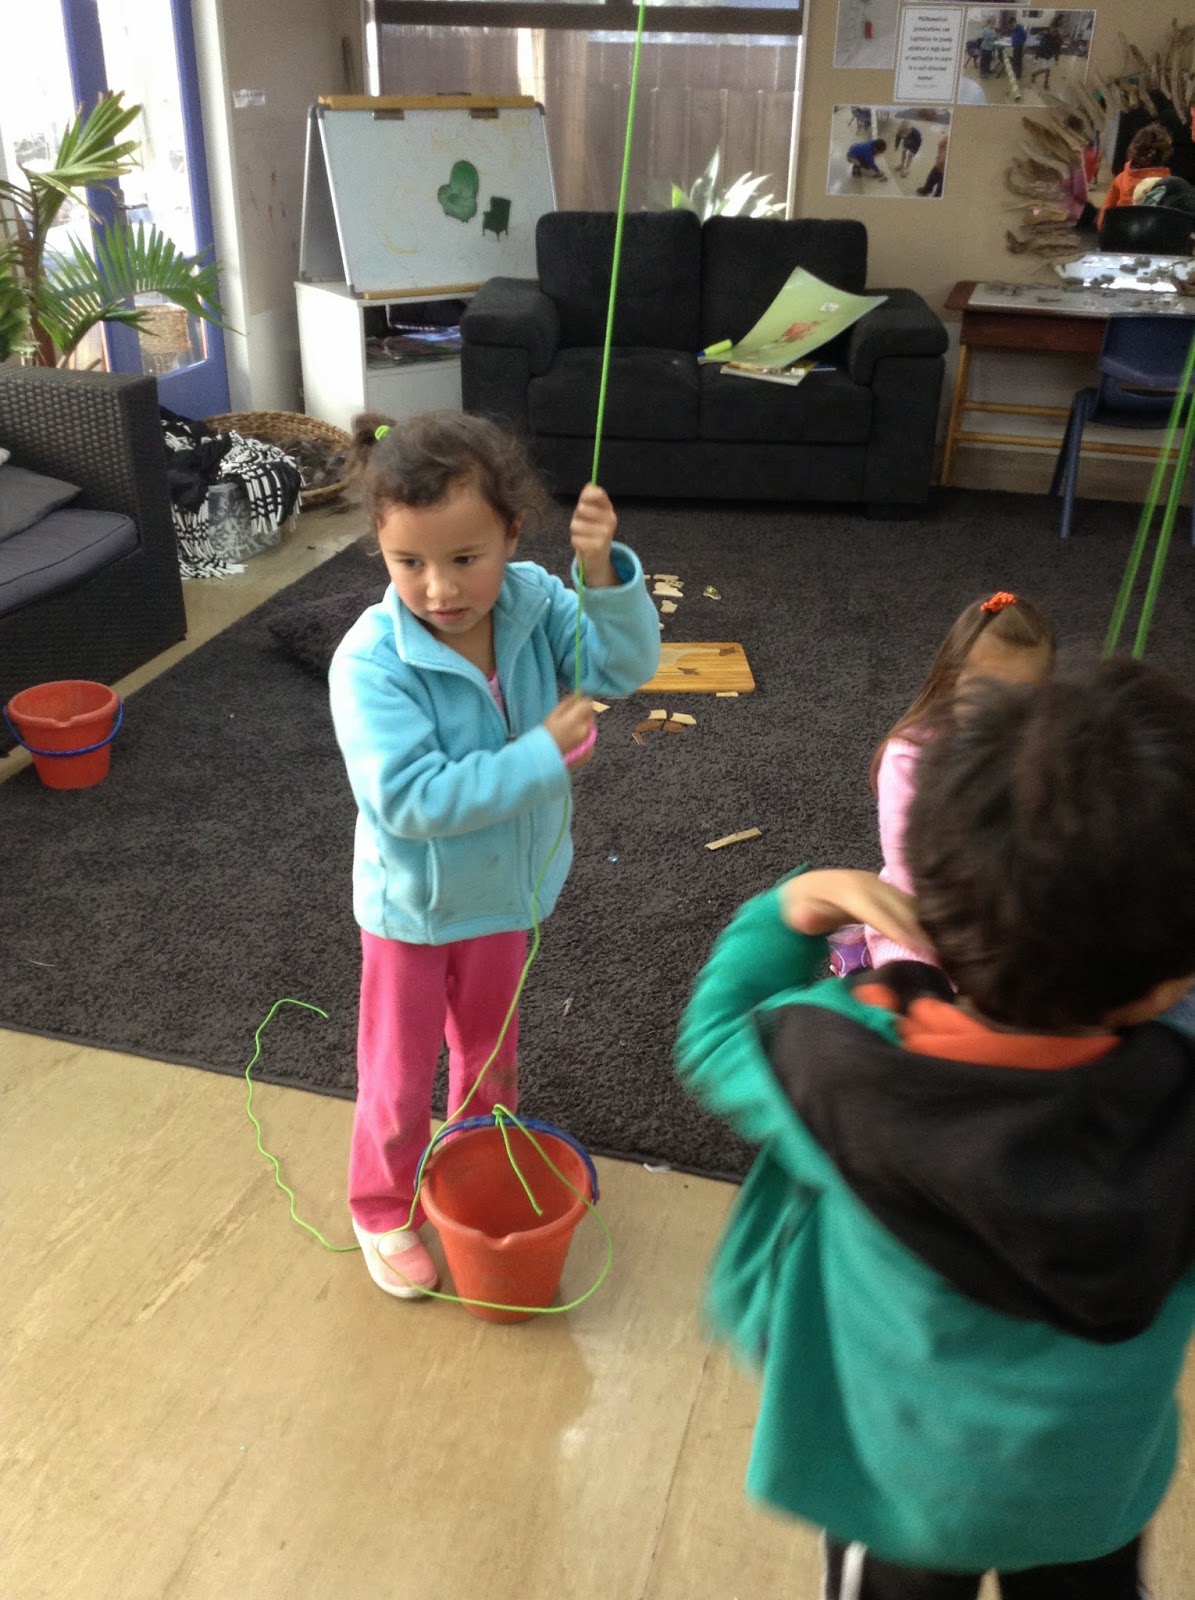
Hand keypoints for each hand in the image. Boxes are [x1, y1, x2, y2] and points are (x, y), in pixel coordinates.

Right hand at [543, 693, 595, 757]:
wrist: (543, 761)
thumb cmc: (545, 736)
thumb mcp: (553, 715)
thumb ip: (568, 702)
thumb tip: (580, 692)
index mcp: (576, 719)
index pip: (588, 704)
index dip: (582, 703)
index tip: (575, 706)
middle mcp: (586, 730)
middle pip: (590, 716)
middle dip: (583, 716)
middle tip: (569, 722)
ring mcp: (589, 742)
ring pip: (591, 728)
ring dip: (584, 728)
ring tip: (569, 734)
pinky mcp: (590, 752)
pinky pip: (590, 740)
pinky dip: (584, 740)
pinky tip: (572, 744)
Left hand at [570, 484, 616, 588]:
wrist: (598, 557)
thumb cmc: (592, 530)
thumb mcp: (590, 512)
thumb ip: (588, 498)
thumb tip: (590, 485)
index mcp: (608, 509)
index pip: (597, 494)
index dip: (587, 495)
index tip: (582, 501)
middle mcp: (610, 520)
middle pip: (581, 508)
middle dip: (576, 516)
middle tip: (582, 523)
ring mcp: (605, 535)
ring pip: (575, 525)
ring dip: (574, 532)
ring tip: (582, 535)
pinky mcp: (598, 548)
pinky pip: (575, 539)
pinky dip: (576, 542)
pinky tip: (583, 544)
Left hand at [780, 870, 929, 954]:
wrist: (811, 885)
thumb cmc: (803, 905)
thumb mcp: (796, 911)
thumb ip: (803, 916)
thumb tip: (804, 917)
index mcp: (849, 890)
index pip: (876, 911)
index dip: (897, 928)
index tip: (918, 948)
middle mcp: (870, 884)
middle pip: (901, 907)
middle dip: (922, 931)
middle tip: (944, 958)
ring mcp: (883, 885)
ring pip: (911, 905)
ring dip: (929, 926)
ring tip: (948, 953)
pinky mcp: (891, 892)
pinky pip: (912, 905)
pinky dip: (926, 922)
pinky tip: (939, 940)